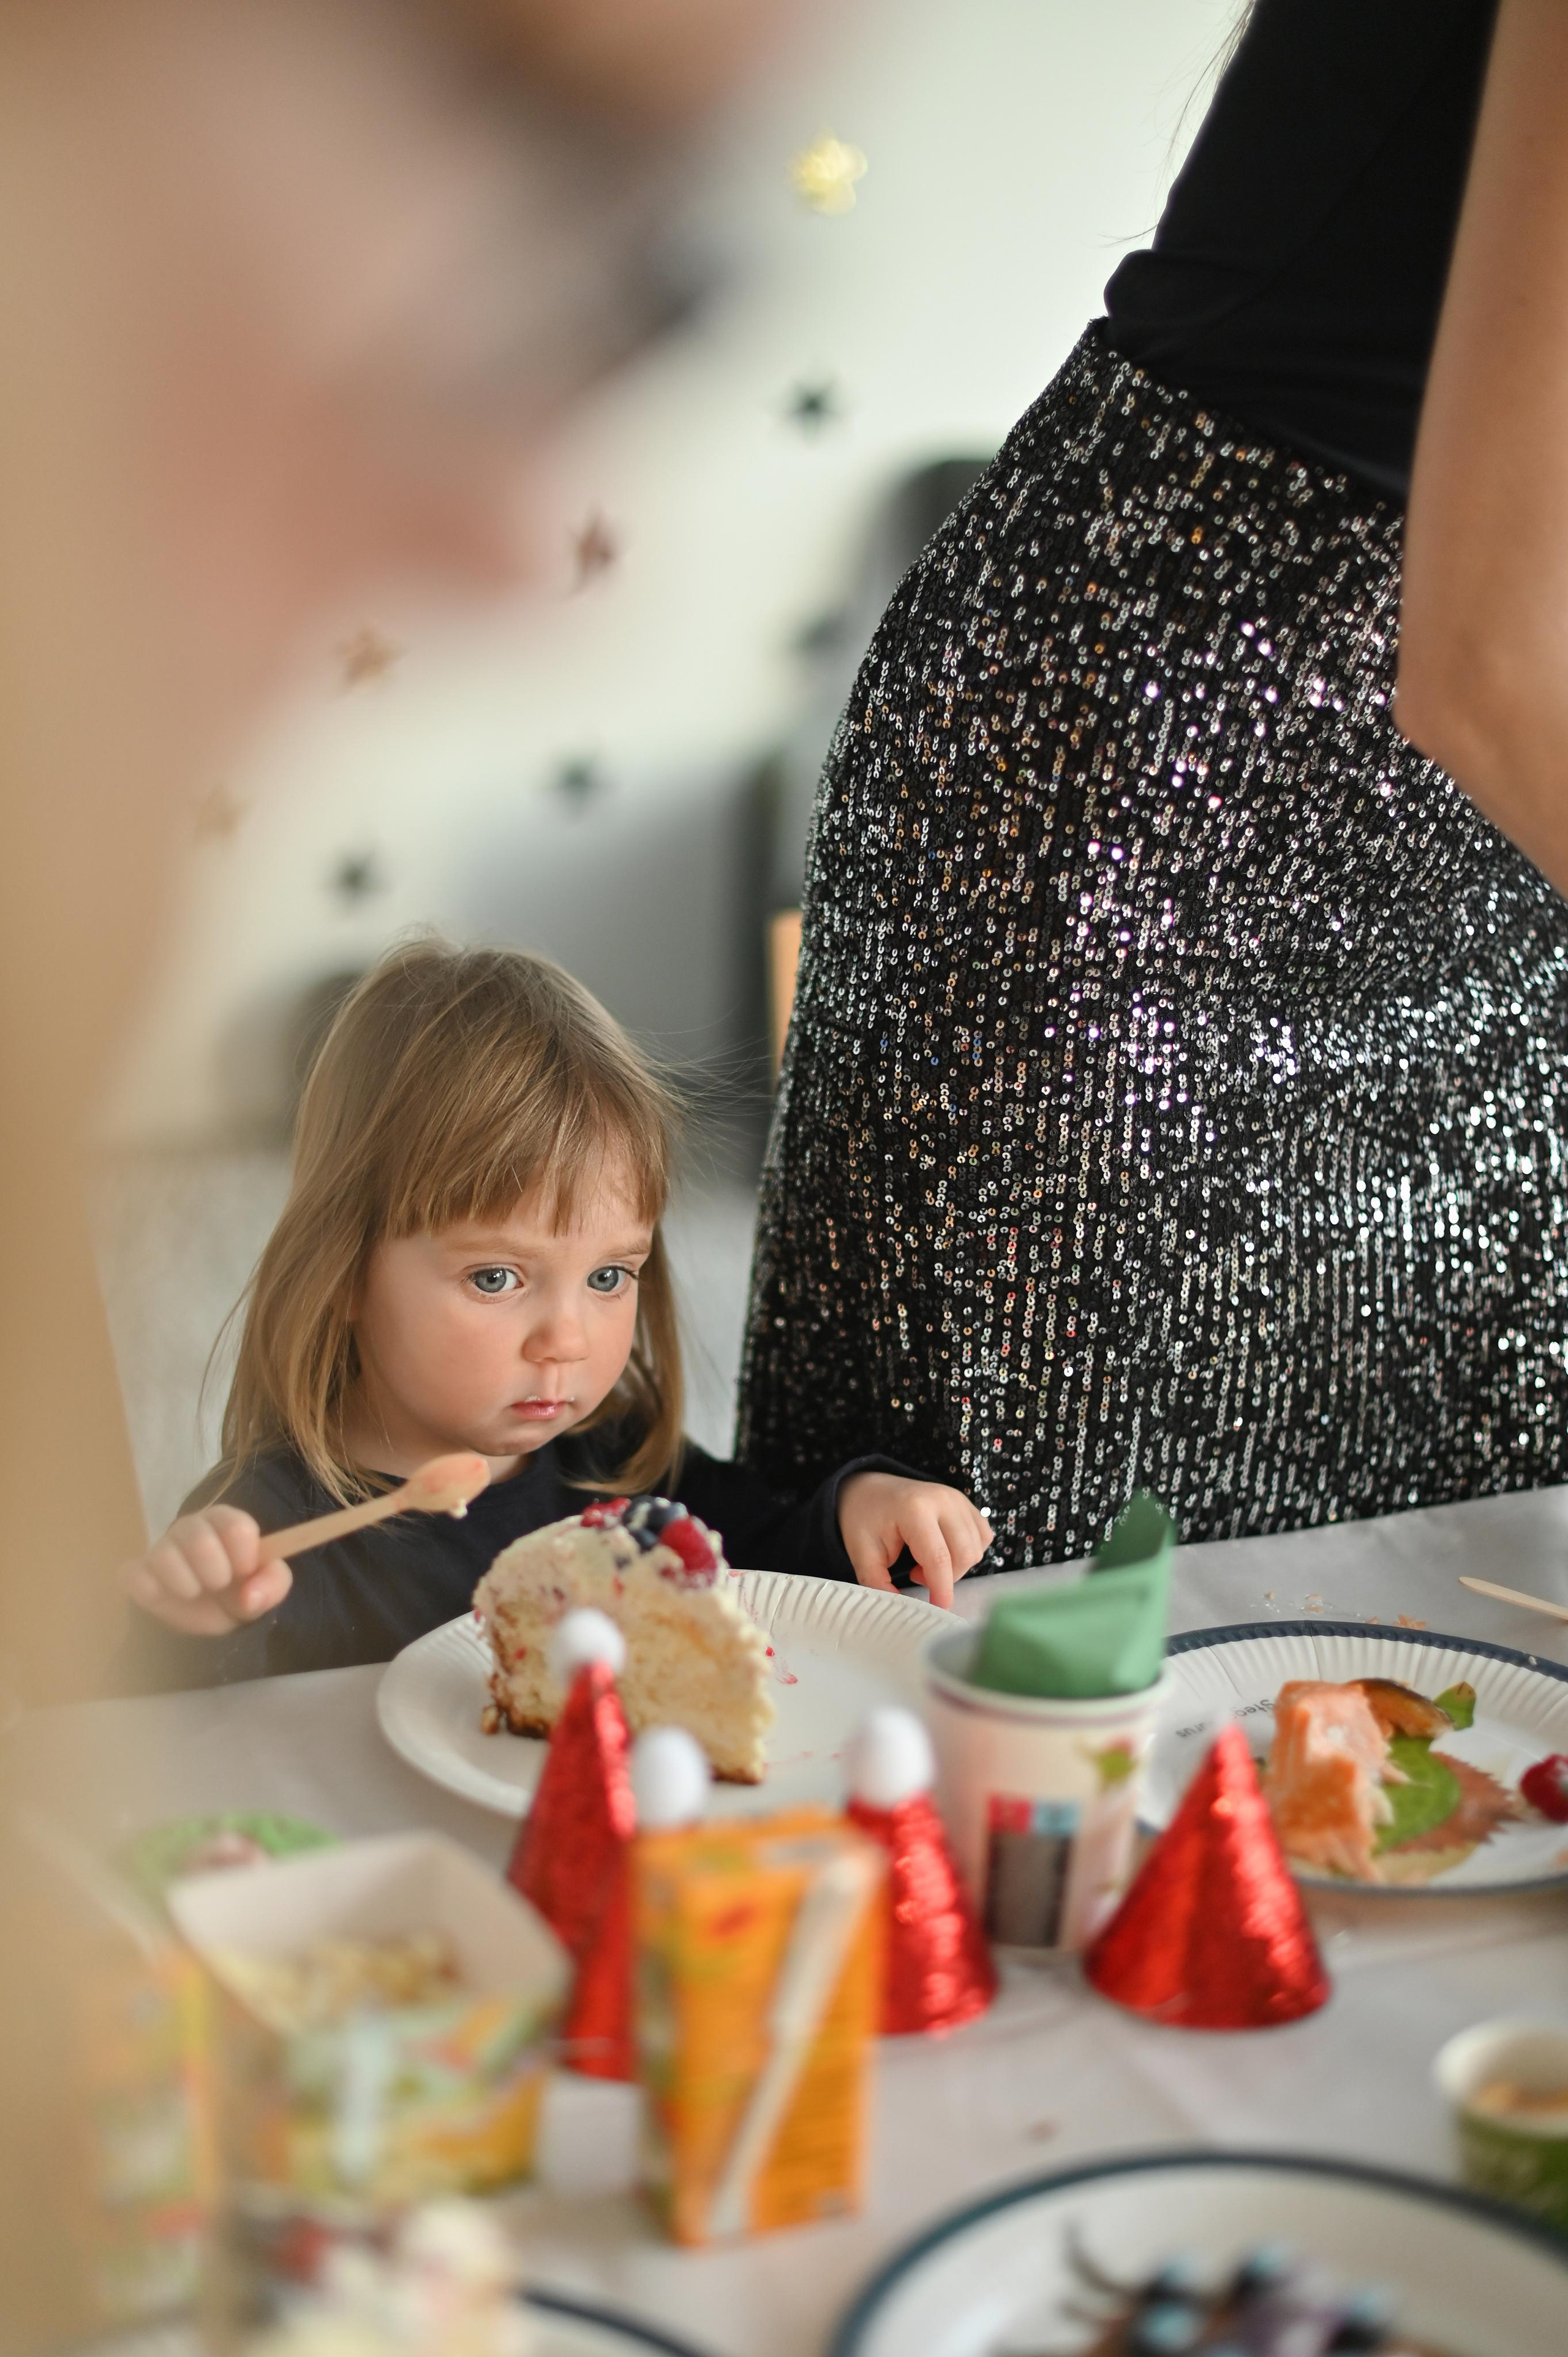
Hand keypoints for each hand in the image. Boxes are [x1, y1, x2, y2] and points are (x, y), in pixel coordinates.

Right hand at [119, 1505, 291, 1636]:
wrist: (207, 1616)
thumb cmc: (238, 1591)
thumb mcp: (267, 1587)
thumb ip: (274, 1582)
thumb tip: (250, 1596)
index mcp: (224, 1521)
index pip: (236, 1526)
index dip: (245, 1555)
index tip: (245, 1572)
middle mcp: (190, 1527)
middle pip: (198, 1538)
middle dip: (215, 1571)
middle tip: (219, 1584)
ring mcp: (160, 1548)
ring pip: (164, 1556)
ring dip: (186, 1584)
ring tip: (195, 1592)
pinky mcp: (136, 1572)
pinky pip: (135, 1576)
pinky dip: (153, 1593)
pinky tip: (168, 1597)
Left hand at [837, 1473, 992, 1608]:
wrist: (870, 1488)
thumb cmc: (864, 1519)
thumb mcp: (862, 1552)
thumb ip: (877, 1583)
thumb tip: (899, 1608)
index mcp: (914, 1509)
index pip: (938, 1557)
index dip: (942, 1588)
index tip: (939, 1609)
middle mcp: (943, 1500)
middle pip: (964, 1554)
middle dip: (946, 1577)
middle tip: (916, 1573)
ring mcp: (958, 1499)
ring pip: (976, 1549)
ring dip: (955, 1565)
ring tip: (924, 1560)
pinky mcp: (966, 1503)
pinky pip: (982, 1537)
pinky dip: (967, 1552)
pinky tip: (944, 1550)